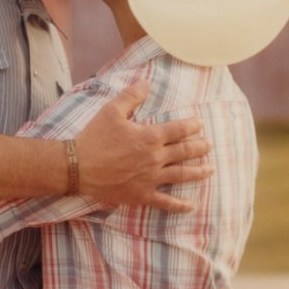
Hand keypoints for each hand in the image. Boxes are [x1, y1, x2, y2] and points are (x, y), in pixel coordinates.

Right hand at [75, 81, 212, 211]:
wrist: (78, 167)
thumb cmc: (94, 138)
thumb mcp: (111, 110)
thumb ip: (131, 95)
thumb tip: (146, 83)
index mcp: (149, 137)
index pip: (178, 130)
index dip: (192, 126)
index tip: (200, 124)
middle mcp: (155, 158)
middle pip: (184, 152)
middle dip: (200, 147)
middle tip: (209, 145)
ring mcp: (150, 179)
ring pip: (181, 175)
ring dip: (198, 172)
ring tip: (211, 169)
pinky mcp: (142, 195)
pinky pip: (165, 202)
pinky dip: (179, 205)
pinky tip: (191, 206)